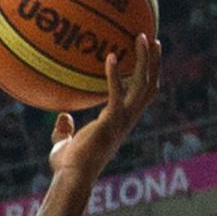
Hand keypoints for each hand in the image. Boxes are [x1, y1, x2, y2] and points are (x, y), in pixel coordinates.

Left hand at [49, 38, 163, 183]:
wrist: (72, 178)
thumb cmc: (69, 166)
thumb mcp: (65, 145)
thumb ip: (66, 130)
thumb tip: (63, 116)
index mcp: (121, 122)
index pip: (142, 96)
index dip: (148, 77)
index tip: (147, 58)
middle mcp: (127, 119)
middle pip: (149, 85)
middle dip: (153, 62)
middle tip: (153, 39)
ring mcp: (122, 120)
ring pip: (142, 84)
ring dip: (144, 60)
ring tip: (142, 37)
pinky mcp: (111, 121)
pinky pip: (116, 92)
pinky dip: (114, 74)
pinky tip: (110, 57)